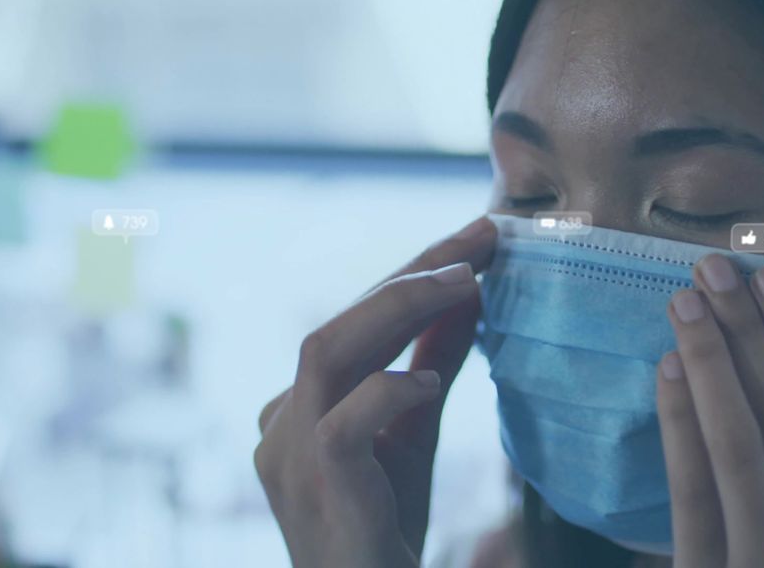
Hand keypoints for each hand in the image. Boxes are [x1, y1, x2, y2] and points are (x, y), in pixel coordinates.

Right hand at [254, 217, 495, 567]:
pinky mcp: (315, 485)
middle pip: (336, 324)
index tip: (473, 240)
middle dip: (410, 274)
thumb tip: (470, 297)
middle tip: (479, 240)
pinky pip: (343, 423)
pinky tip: (430, 382)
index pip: (353, 323)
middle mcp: (284, 421)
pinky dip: (389, 391)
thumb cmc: (385, 524)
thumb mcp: (414, 431)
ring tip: (463, 283)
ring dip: (397, 309)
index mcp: (302, 405)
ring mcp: (288, 453)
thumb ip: (432, 364)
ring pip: (325, 351)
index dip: (411, 275)